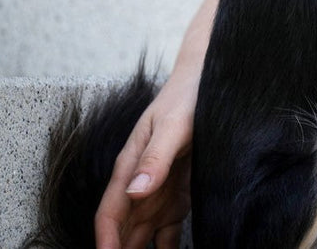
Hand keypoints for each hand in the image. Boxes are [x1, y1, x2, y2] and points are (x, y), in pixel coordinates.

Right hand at [94, 66, 197, 248]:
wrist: (210, 83)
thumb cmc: (187, 98)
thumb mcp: (172, 125)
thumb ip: (155, 157)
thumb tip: (134, 191)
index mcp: (130, 166)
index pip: (110, 212)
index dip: (106, 240)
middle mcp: (141, 184)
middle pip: (124, 229)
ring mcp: (160, 192)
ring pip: (143, 234)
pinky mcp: (181, 196)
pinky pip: (169, 230)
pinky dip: (168, 248)